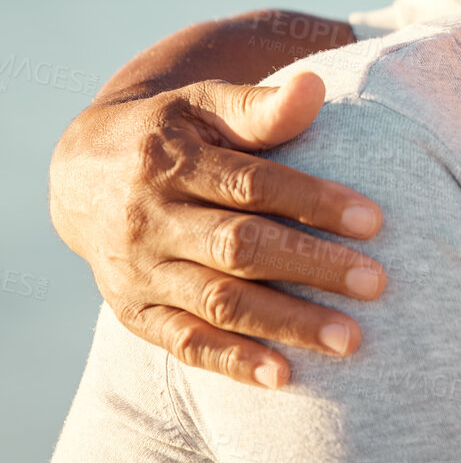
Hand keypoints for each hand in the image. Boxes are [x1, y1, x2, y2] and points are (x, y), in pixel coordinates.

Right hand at [48, 74, 385, 388]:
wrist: (83, 173)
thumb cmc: (177, 131)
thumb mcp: (209, 105)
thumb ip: (263, 106)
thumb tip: (315, 86)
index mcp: (172, 162)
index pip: (252, 185)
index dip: (313, 202)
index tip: (374, 220)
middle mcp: (150, 219)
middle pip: (239, 248)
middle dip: (312, 266)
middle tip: (377, 284)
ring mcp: (138, 271)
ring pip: (217, 301)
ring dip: (285, 322)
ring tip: (348, 339)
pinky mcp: (133, 311)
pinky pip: (182, 343)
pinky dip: (231, 361)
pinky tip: (282, 376)